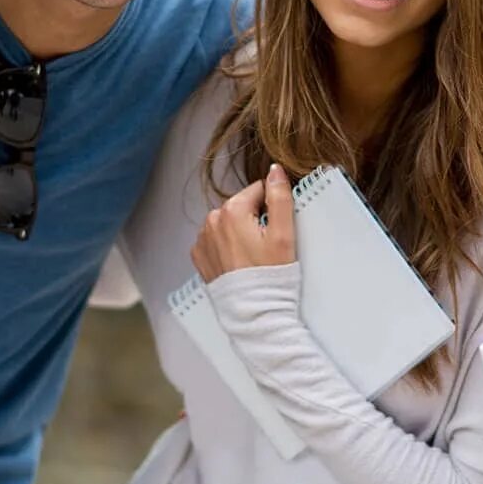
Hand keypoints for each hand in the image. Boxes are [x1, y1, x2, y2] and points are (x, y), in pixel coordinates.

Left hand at [190, 163, 295, 281]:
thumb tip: (275, 170)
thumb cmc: (270, 276)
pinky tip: (239, 262)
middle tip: (265, 246)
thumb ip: (280, 197)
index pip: (259, 190)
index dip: (271, 208)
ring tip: (252, 257)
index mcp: (231, 210)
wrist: (253, 313)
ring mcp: (202, 239)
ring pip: (229, 222)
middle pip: (242, 206)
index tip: (275, 229)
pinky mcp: (199, 255)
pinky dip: (227, 246)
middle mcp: (211, 220)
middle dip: (254, 219)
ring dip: (240, 232)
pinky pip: (216, 239)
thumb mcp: (283, 234)